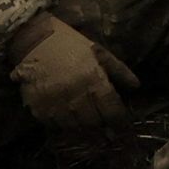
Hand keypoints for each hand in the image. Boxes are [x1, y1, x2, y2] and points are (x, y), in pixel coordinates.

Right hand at [5, 15, 141, 139]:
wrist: (32, 38)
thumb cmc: (68, 42)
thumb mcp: (97, 51)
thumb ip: (118, 70)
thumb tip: (136, 86)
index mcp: (92, 79)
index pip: (112, 110)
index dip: (119, 122)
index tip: (122, 127)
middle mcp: (75, 95)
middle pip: (94, 123)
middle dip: (102, 127)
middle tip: (105, 130)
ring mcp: (55, 104)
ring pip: (75, 128)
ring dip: (83, 129)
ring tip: (88, 129)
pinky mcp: (38, 109)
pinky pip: (55, 126)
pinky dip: (63, 126)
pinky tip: (67, 120)